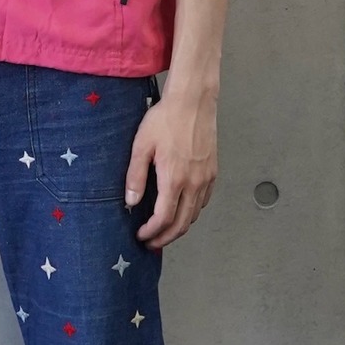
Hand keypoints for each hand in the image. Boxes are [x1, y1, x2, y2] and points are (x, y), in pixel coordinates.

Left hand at [125, 83, 217, 249]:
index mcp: (174, 179)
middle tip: (152, 243)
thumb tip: (131, 202)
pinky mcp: (213, 171)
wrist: (193, 101)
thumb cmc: (166, 119)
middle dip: (166, 238)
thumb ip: (136, 177)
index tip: (141, 235)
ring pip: (194, 214)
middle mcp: (194, 182)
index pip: (164, 219)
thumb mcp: (141, 146)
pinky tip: (181, 210)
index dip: (151, 232)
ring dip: (179, 227)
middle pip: (182, 224)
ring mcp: (206, 178)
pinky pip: (204, 201)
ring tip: (164, 230)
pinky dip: (192, 212)